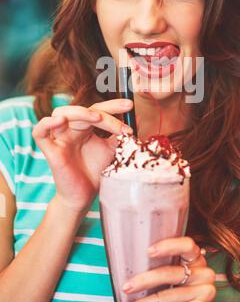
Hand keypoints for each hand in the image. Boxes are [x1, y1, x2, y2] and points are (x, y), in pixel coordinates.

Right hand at [32, 99, 132, 213]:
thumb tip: (137, 118)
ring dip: (80, 112)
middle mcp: (71, 128)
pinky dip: (46, 123)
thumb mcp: (112, 149)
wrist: (84, 196)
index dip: (113, 105)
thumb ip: (120, 134)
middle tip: (121, 121)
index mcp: (85, 126)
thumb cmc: (95, 171)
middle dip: (104, 112)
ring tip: (98, 118)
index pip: (97, 109)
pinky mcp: (50, 150)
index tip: (130, 106)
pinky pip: (39, 132)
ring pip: (62, 113)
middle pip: (84, 110)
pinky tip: (59, 121)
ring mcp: (59, 137)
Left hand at [123, 237, 215, 301]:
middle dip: (146, 280)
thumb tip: (133, 255)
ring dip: (148, 301)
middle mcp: (204, 272)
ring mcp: (205, 290)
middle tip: (128, 286)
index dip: (168, 246)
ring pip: (170, 294)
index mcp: (195, 257)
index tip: (148, 251)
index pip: (187, 245)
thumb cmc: (178, 284)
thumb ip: (164, 261)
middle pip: (171, 272)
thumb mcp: (175, 269)